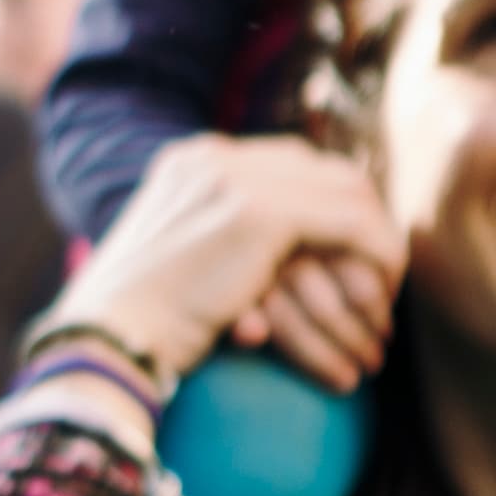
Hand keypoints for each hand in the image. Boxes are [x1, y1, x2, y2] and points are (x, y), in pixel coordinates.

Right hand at [52, 133, 405, 393]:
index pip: (288, 162)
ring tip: (386, 288)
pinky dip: (380, 256)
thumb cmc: (137, 322)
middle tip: (381, 270)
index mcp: (190, 162)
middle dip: (363, 218)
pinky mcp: (258, 214)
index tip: (350, 251)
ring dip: (378, 240)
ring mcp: (235, 179)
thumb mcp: (180, 260)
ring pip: (347, 190)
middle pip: (323, 168)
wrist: (108, 338)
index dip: (329, 202)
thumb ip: (222, 236)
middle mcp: (214, 157)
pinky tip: (383, 294)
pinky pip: (353, 223)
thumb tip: (286, 256)